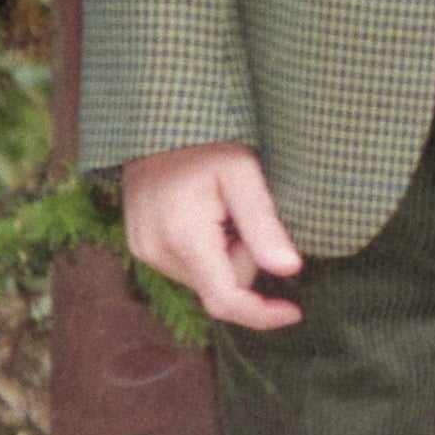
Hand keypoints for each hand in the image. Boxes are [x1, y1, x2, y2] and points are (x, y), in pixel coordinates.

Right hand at [119, 141, 305, 331]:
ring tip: (222, 208)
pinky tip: (206, 214)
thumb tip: (289, 270)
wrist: (156, 120)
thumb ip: (264, 224)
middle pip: (219, 286)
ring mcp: (143, 250)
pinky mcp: (140, 245)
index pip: (224, 300)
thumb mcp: (243, 172)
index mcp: (183, 238)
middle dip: (244, 259)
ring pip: (204, 277)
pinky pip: (186, 265)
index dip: (261, 314)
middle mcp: (156, 252)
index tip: (295, 312)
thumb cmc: (205, 141)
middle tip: (244, 212)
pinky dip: (206, 249)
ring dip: (224, 254)